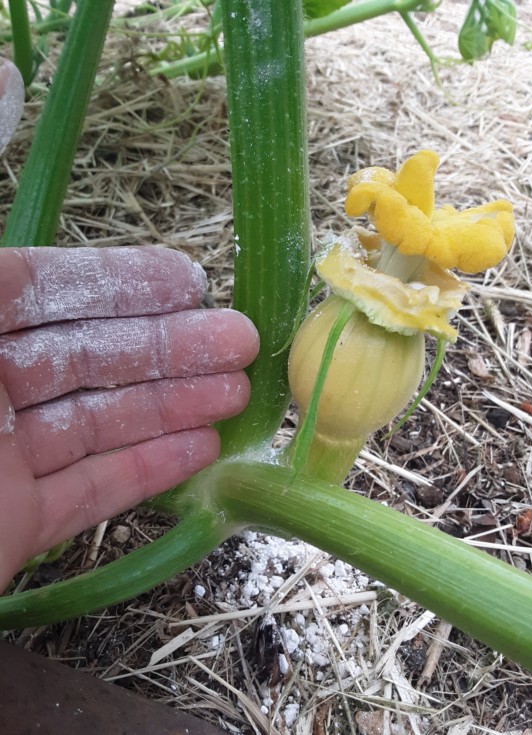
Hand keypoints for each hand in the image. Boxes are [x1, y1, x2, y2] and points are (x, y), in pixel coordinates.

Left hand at [0, 245, 258, 590]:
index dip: (118, 283)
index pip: (44, 292)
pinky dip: (147, 471)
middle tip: (239, 340)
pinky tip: (202, 450)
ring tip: (238, 394)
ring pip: (98, 422)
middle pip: (86, 358)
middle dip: (168, 347)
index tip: (187, 281)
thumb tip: (16, 265)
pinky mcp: (14, 524)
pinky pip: (89, 491)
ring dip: (172, 407)